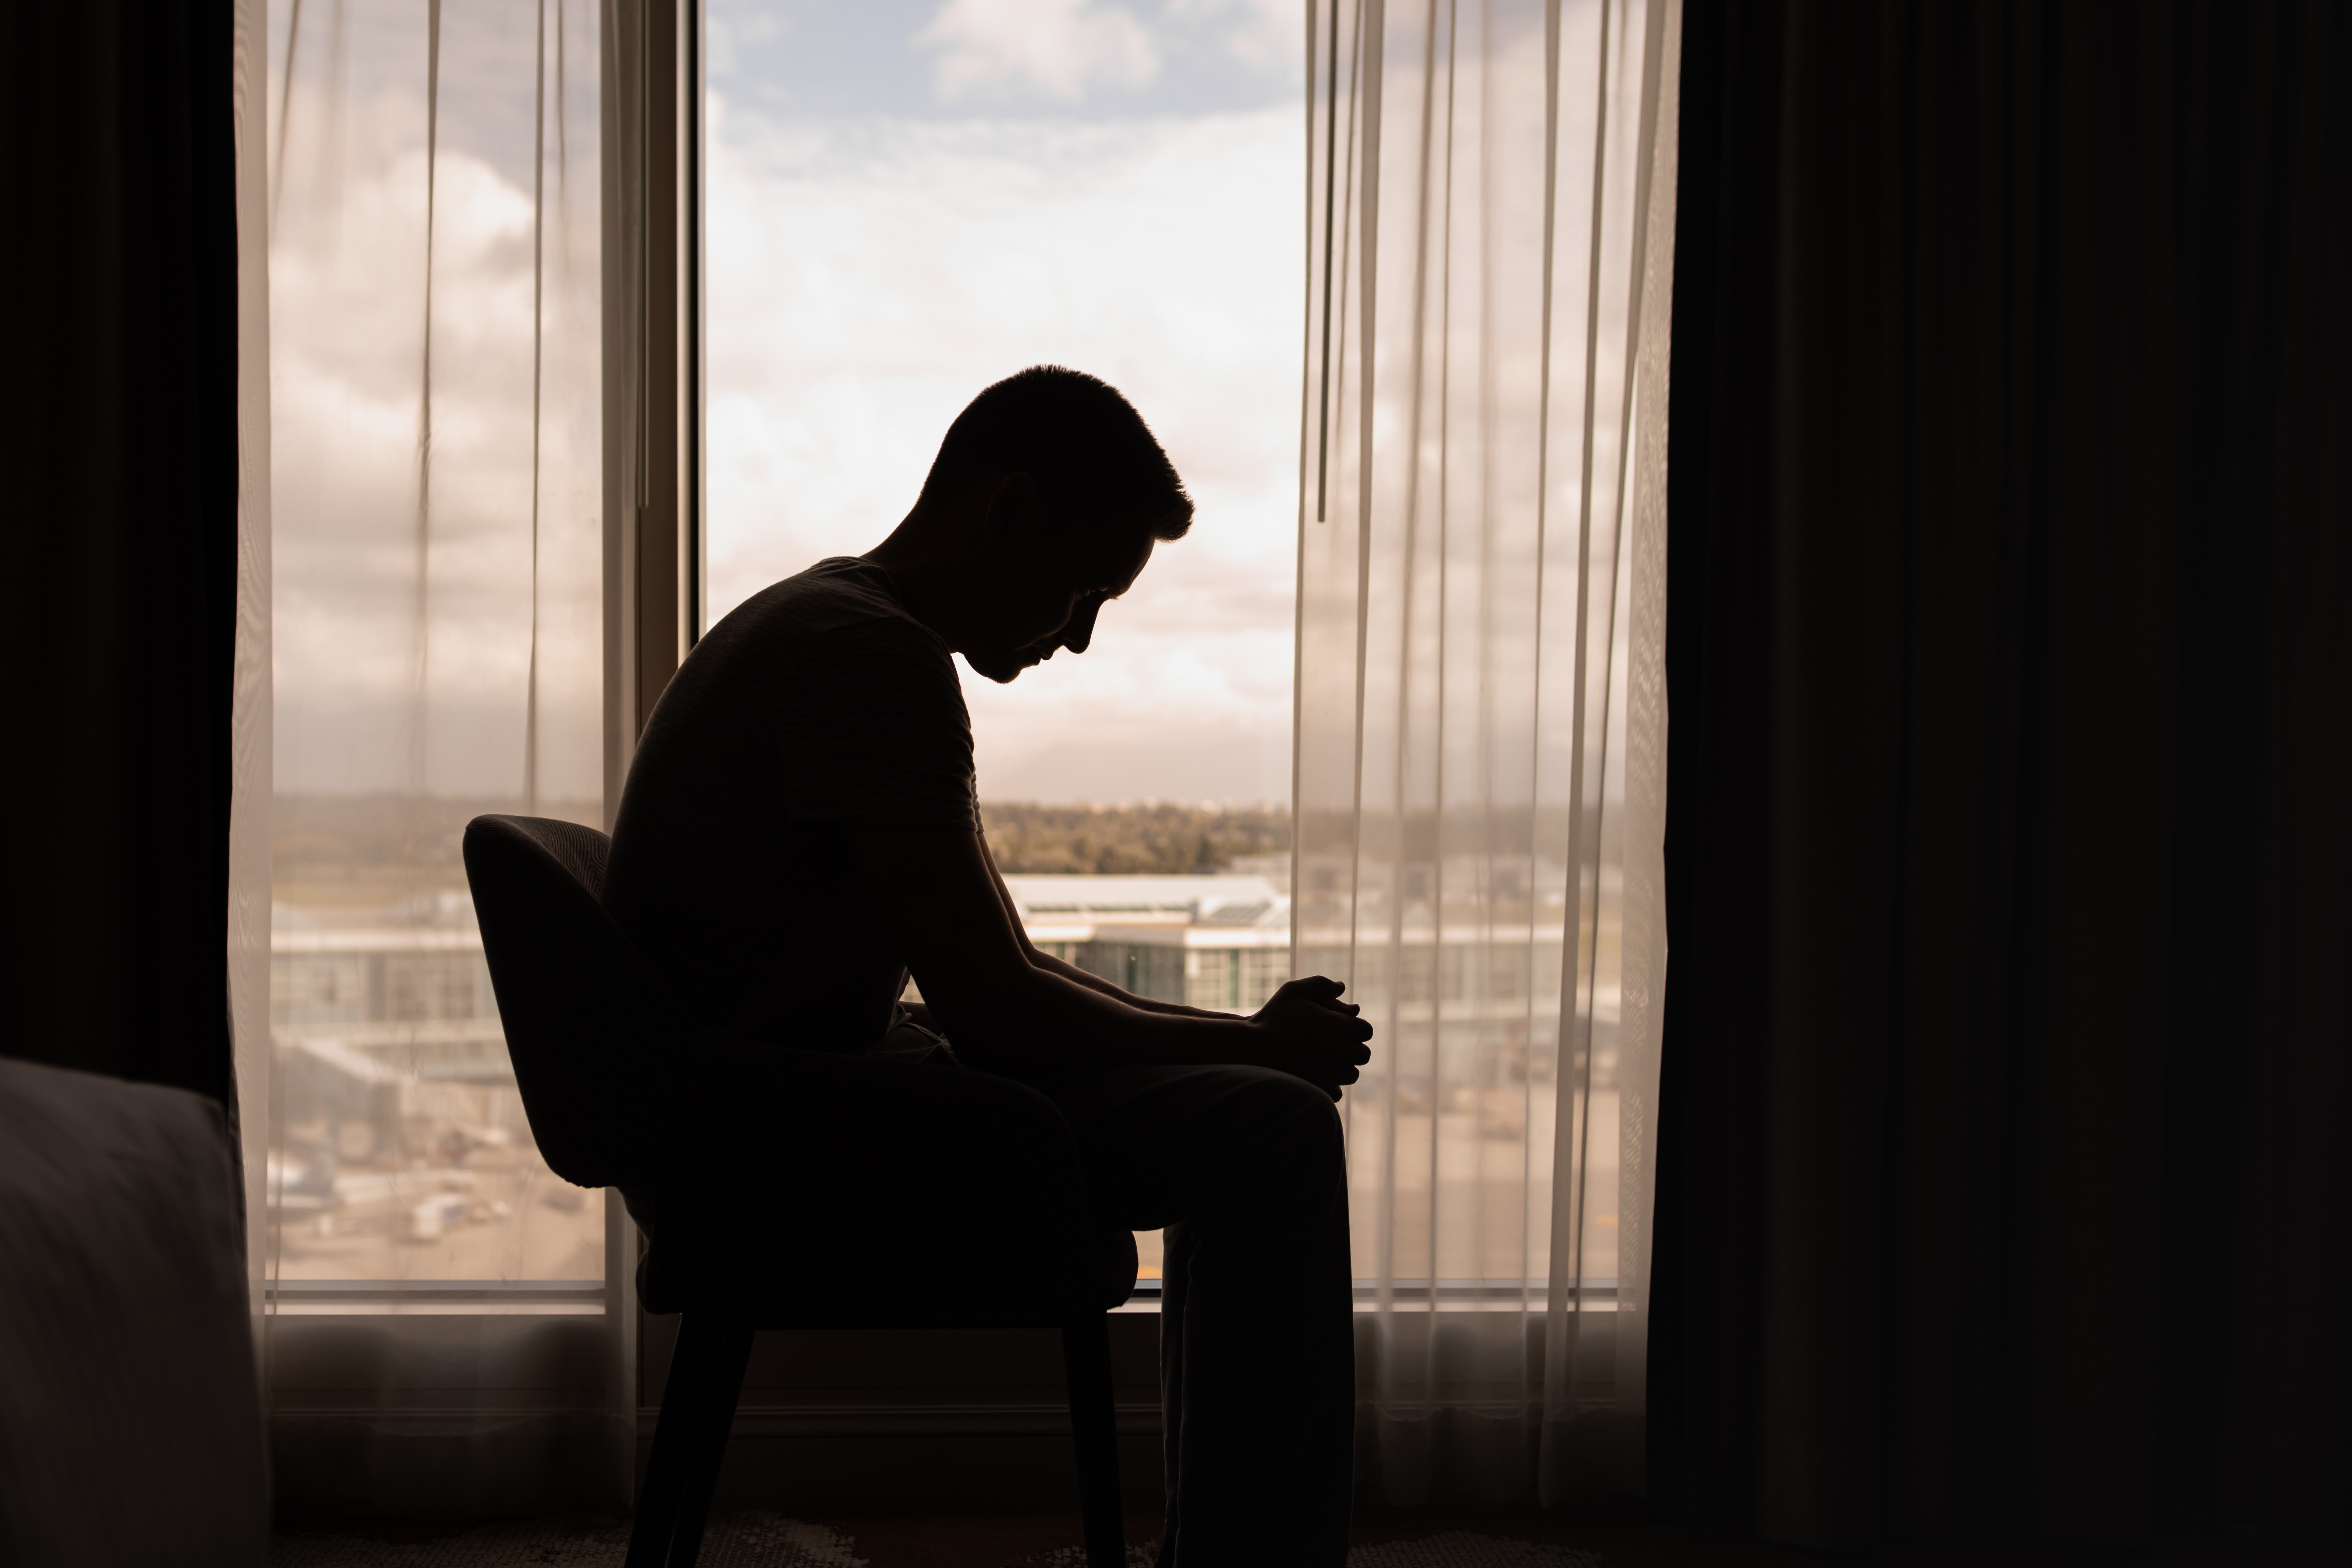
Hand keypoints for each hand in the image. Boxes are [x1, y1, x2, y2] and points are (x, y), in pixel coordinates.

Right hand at [1246, 975, 1373, 1099]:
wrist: (1251, 1048)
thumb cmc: (1272, 1017)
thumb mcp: (1294, 990)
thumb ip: (1321, 984)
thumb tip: (1341, 987)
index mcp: (1340, 1025)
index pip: (1366, 1030)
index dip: (1356, 1029)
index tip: (1345, 1029)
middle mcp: (1342, 1050)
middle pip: (1363, 1054)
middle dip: (1353, 1049)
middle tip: (1337, 1045)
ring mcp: (1332, 1073)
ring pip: (1351, 1074)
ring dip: (1343, 1067)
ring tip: (1327, 1060)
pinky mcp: (1320, 1089)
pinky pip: (1337, 1092)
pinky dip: (1331, 1085)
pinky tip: (1318, 1075)